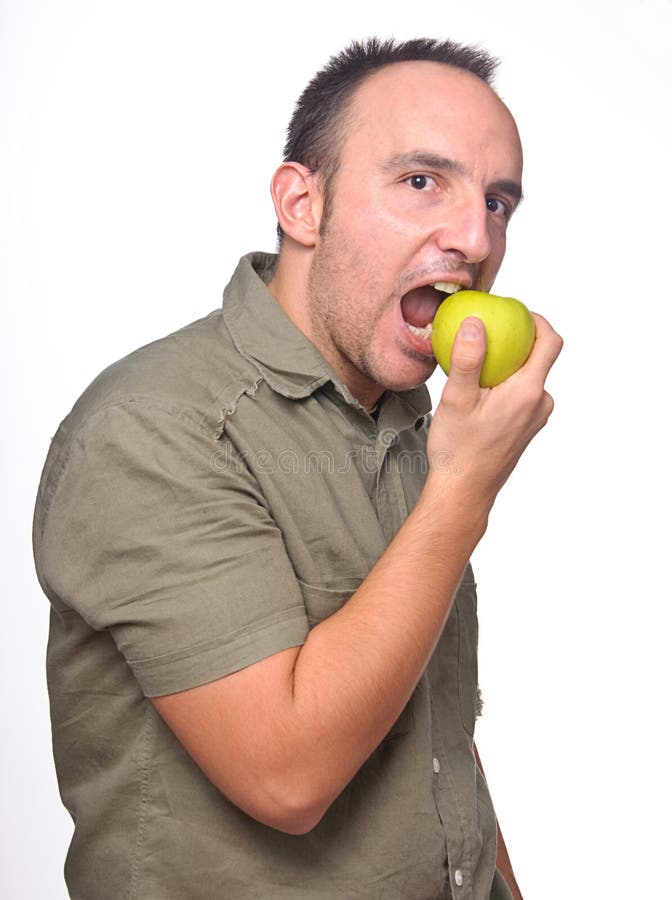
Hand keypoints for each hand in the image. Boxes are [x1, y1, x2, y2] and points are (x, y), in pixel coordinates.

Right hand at [426, 313, 562, 506]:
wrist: (464, 492)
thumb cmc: (459, 450)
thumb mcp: (457, 399)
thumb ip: (468, 359)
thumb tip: (476, 323)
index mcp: (528, 392)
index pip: (550, 342)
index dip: (539, 320)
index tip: (517, 311)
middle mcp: (539, 404)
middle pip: (540, 359)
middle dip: (518, 341)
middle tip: (489, 334)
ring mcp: (535, 419)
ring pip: (529, 379)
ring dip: (509, 366)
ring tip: (478, 364)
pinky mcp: (526, 429)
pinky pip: (522, 396)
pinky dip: (506, 385)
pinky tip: (479, 390)